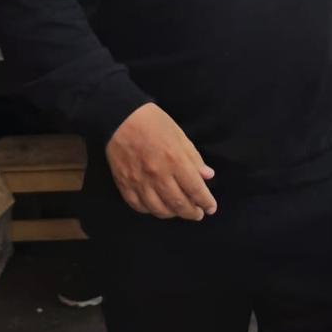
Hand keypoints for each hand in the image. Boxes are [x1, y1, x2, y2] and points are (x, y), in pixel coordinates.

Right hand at [106, 102, 216, 220]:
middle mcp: (158, 175)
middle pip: (178, 204)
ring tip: (178, 211)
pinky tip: (157, 207)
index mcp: (175, 161)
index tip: (211, 208)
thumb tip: (208, 176)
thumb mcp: (180, 135)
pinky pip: (138, 206)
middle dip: (191, 212)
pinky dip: (150, 211)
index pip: (195, 189)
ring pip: (159, 210)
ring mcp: (139, 182)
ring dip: (172, 214)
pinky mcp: (124, 185)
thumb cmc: (154, 123)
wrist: (120, 117)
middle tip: (197, 214)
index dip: (205, 202)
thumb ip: (194, 158)